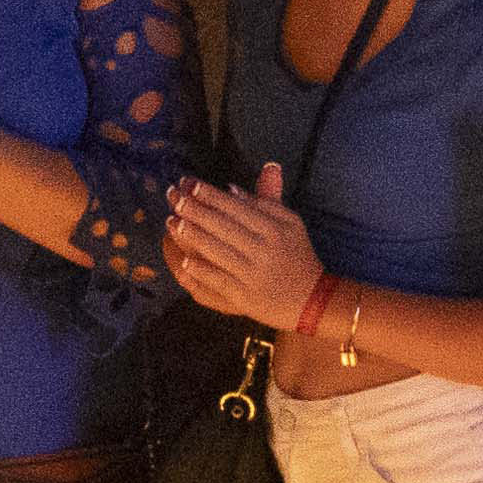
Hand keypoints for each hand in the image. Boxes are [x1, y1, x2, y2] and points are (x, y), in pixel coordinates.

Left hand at [166, 161, 320, 324]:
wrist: (311, 300)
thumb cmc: (297, 256)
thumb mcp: (290, 223)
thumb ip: (265, 201)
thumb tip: (230, 188)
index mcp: (273, 228)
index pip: (235, 206)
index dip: (208, 193)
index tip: (187, 182)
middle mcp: (263, 250)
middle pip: (221, 225)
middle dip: (193, 209)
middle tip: (172, 197)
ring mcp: (253, 275)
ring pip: (216, 251)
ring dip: (190, 235)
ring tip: (171, 221)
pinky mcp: (245, 298)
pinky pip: (218, 281)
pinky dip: (200, 270)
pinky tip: (183, 259)